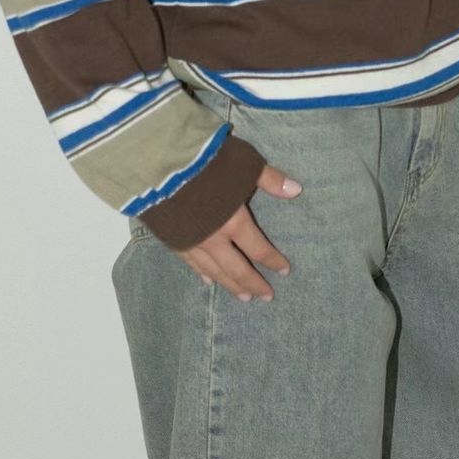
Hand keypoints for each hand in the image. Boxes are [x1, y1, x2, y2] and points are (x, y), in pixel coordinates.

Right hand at [175, 162, 301, 302]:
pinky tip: (208, 280)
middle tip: (266, 297)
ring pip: (214, 271)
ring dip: (230, 285)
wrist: (161, 164)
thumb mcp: (245, 164)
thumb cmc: (208, 160)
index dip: (272, 260)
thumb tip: (297, 190)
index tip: (285, 271)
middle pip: (236, 268)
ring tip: (244, 297)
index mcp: (234, 221)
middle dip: (253, 283)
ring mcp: (191, 242)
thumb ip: (270, 180)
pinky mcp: (172, 240)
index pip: (257, 248)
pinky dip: (203, 273)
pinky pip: (191, 263)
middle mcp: (214, 238)